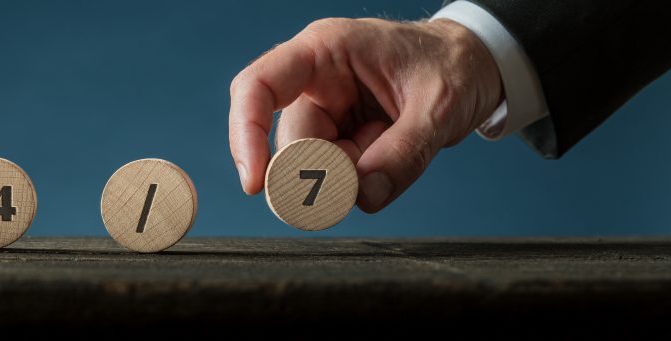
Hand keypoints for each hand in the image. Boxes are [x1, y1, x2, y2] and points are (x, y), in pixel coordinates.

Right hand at [229, 18, 502, 212]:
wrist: (475, 67)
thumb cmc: (452, 65)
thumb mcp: (440, 105)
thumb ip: (404, 153)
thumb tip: (365, 196)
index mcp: (326, 50)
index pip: (258, 87)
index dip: (247, 135)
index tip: (255, 183)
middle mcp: (316, 80)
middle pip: (291, 142)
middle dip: (324, 173)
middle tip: (364, 184)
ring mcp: (327, 111)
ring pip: (313, 165)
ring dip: (349, 177)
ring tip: (394, 149)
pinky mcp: (340, 138)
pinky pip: (336, 175)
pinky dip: (362, 180)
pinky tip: (390, 156)